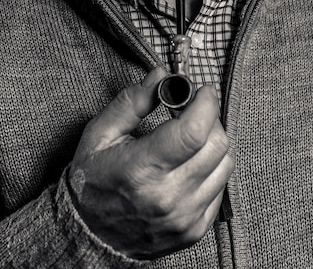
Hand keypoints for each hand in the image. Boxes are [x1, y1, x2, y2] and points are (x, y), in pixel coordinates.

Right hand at [68, 67, 233, 258]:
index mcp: (141, 169)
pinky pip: (221, 188)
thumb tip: (161, 76)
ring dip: (214, 142)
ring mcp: (184, 217)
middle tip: (195, 110)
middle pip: (216, 144)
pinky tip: (192, 163)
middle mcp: (167, 197)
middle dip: (211, 117)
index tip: (203, 91)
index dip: (205, 104)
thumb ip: (131, 103)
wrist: (87, 236)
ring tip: (192, 136)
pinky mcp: (194, 230)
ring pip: (224, 164)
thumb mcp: (99, 135)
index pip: (193, 131)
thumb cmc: (92, 181)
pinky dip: (213, 168)